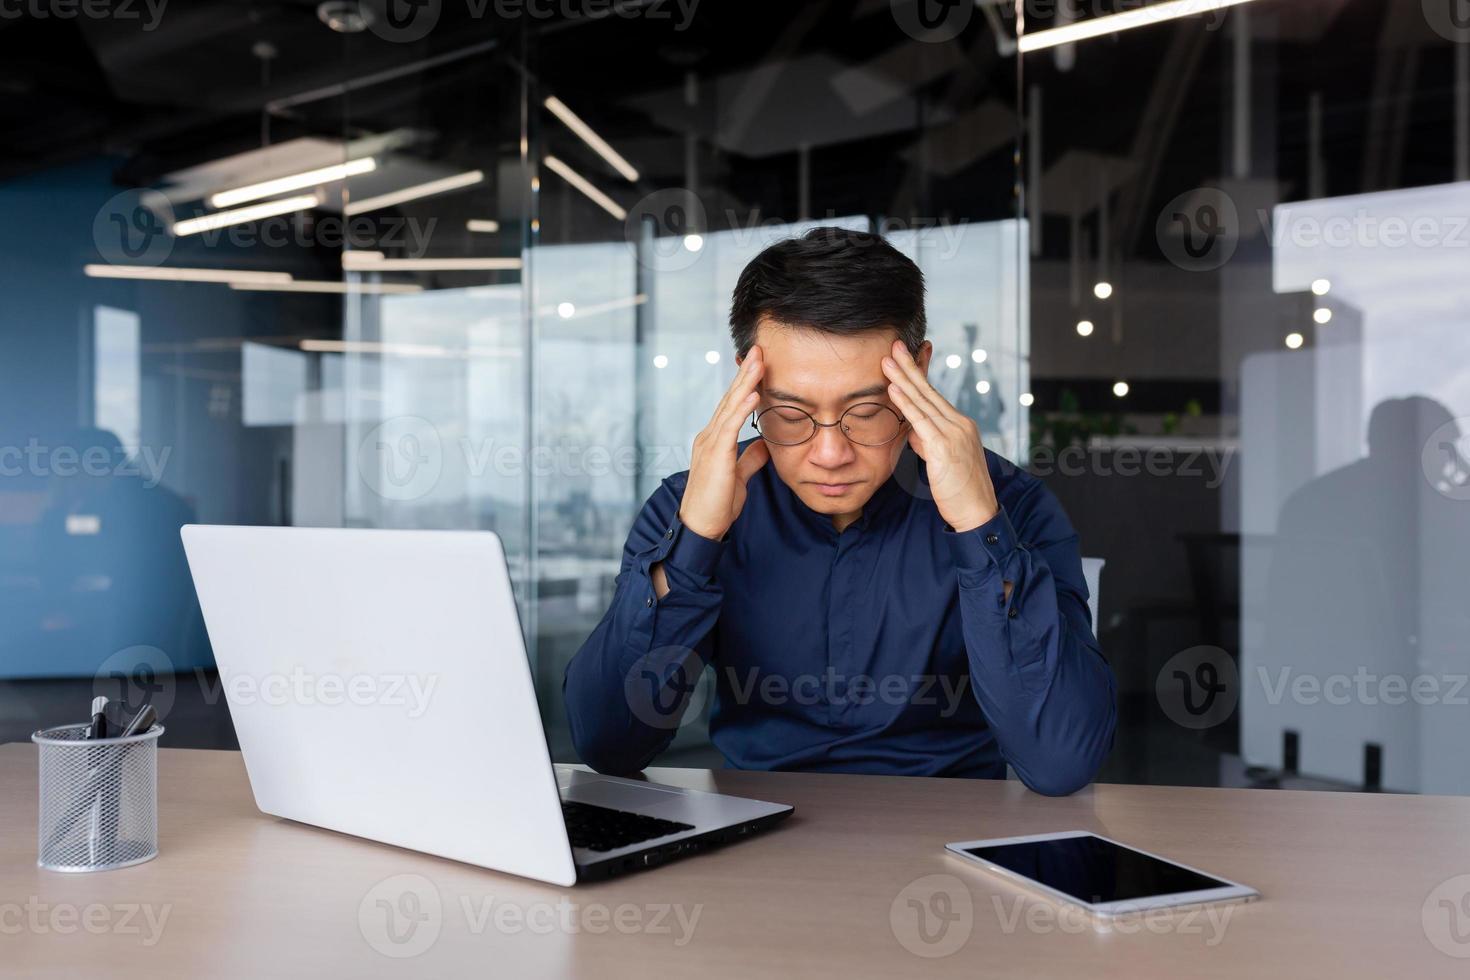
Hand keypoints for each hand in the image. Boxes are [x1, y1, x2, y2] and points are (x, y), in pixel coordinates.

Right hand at [677, 345, 771, 540]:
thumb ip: (751, 458)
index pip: (731, 406)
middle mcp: (709, 436)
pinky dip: (742, 408)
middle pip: (729, 398)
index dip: (745, 384)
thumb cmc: (717, 504)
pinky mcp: (715, 456)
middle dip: (745, 373)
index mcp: (714, 440)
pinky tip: (754, 393)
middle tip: (758, 349)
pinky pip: (730, 427)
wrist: (699, 527)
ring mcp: (710, 444)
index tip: (758, 365)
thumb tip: (767, 444)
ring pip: (730, 406)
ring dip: (746, 382)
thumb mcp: (739, 476)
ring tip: (759, 361)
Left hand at [882, 339, 999, 532]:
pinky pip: (920, 421)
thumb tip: (912, 432)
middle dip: (910, 366)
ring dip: (903, 378)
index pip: (934, 396)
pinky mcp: (945, 448)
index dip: (917, 376)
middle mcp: (959, 424)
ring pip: (923, 401)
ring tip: (887, 360)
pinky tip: (893, 389)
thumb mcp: (940, 462)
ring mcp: (954, 434)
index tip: (903, 358)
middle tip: (894, 345)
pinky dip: (905, 403)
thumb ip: (927, 443)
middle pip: (929, 391)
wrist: (977, 513)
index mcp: (960, 425)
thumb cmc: (958, 492)